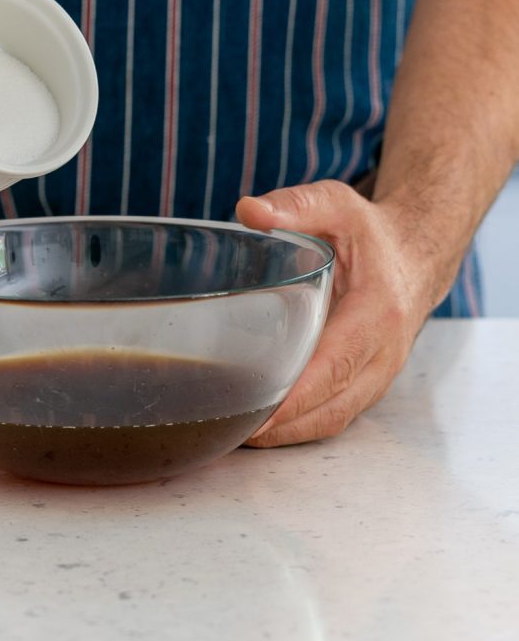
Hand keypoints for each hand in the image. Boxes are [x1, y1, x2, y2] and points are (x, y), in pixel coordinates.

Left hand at [235, 180, 434, 445]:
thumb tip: (249, 212)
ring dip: (287, 434)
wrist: (415, 255)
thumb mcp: (336, 206)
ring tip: (234, 434)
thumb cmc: (370, 234)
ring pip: (333, 419)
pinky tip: (261, 427)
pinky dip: (299, 427)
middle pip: (331, 406)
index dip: (295, 397)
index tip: (256, 413)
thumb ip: (295, 206)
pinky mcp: (369, 383)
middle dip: (280, 426)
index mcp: (377, 313)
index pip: (334, 366)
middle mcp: (384, 353)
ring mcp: (380, 374)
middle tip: (226, 429)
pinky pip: (335, 415)